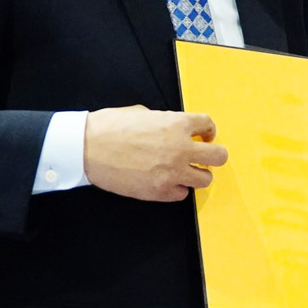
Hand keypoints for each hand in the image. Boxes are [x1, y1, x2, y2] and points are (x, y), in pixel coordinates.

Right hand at [83, 105, 224, 201]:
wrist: (87, 149)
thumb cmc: (110, 127)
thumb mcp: (142, 113)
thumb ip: (164, 122)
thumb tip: (172, 128)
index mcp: (177, 124)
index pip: (208, 125)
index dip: (207, 131)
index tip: (204, 136)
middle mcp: (181, 149)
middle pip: (219, 157)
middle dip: (213, 156)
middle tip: (202, 157)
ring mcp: (173, 173)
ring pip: (205, 179)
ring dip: (197, 175)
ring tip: (185, 172)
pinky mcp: (160, 191)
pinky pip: (182, 194)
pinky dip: (177, 189)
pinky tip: (166, 182)